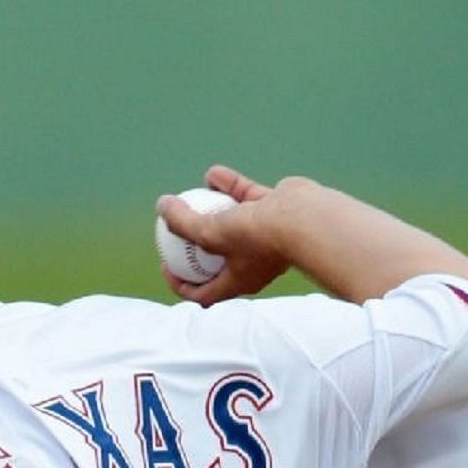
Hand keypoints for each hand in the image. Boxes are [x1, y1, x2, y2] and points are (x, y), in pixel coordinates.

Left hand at [155, 165, 316, 305]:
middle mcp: (253, 262)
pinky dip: (229, 186)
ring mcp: (265, 236)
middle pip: (216, 259)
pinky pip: (246, 197)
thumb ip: (182, 222)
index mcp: (239, 281)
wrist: (306, 219)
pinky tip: (212, 174)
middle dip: (194, 246)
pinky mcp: (274, 211)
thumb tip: (161, 207)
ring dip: (210, 209)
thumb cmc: (258, 235)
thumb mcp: (209, 232)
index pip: (205, 294)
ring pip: (231, 223)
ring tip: (191, 196)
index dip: (181, 284)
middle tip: (175, 230)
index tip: (166, 266)